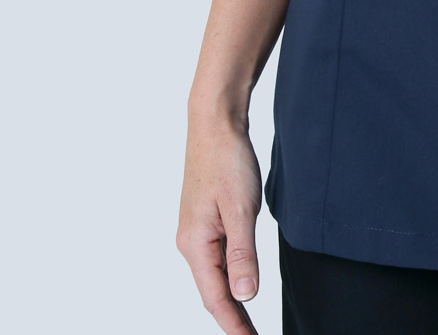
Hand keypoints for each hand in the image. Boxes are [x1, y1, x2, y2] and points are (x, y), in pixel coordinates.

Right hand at [176, 114, 263, 332]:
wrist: (215, 123)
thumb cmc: (227, 160)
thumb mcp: (241, 208)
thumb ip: (243, 254)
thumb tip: (245, 296)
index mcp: (195, 244)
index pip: (215, 297)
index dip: (233, 324)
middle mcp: (189, 242)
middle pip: (211, 291)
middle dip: (232, 318)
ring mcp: (195, 231)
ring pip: (213, 275)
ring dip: (230, 299)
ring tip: (248, 321)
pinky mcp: (204, 220)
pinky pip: (216, 258)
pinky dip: (229, 276)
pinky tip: (240, 282)